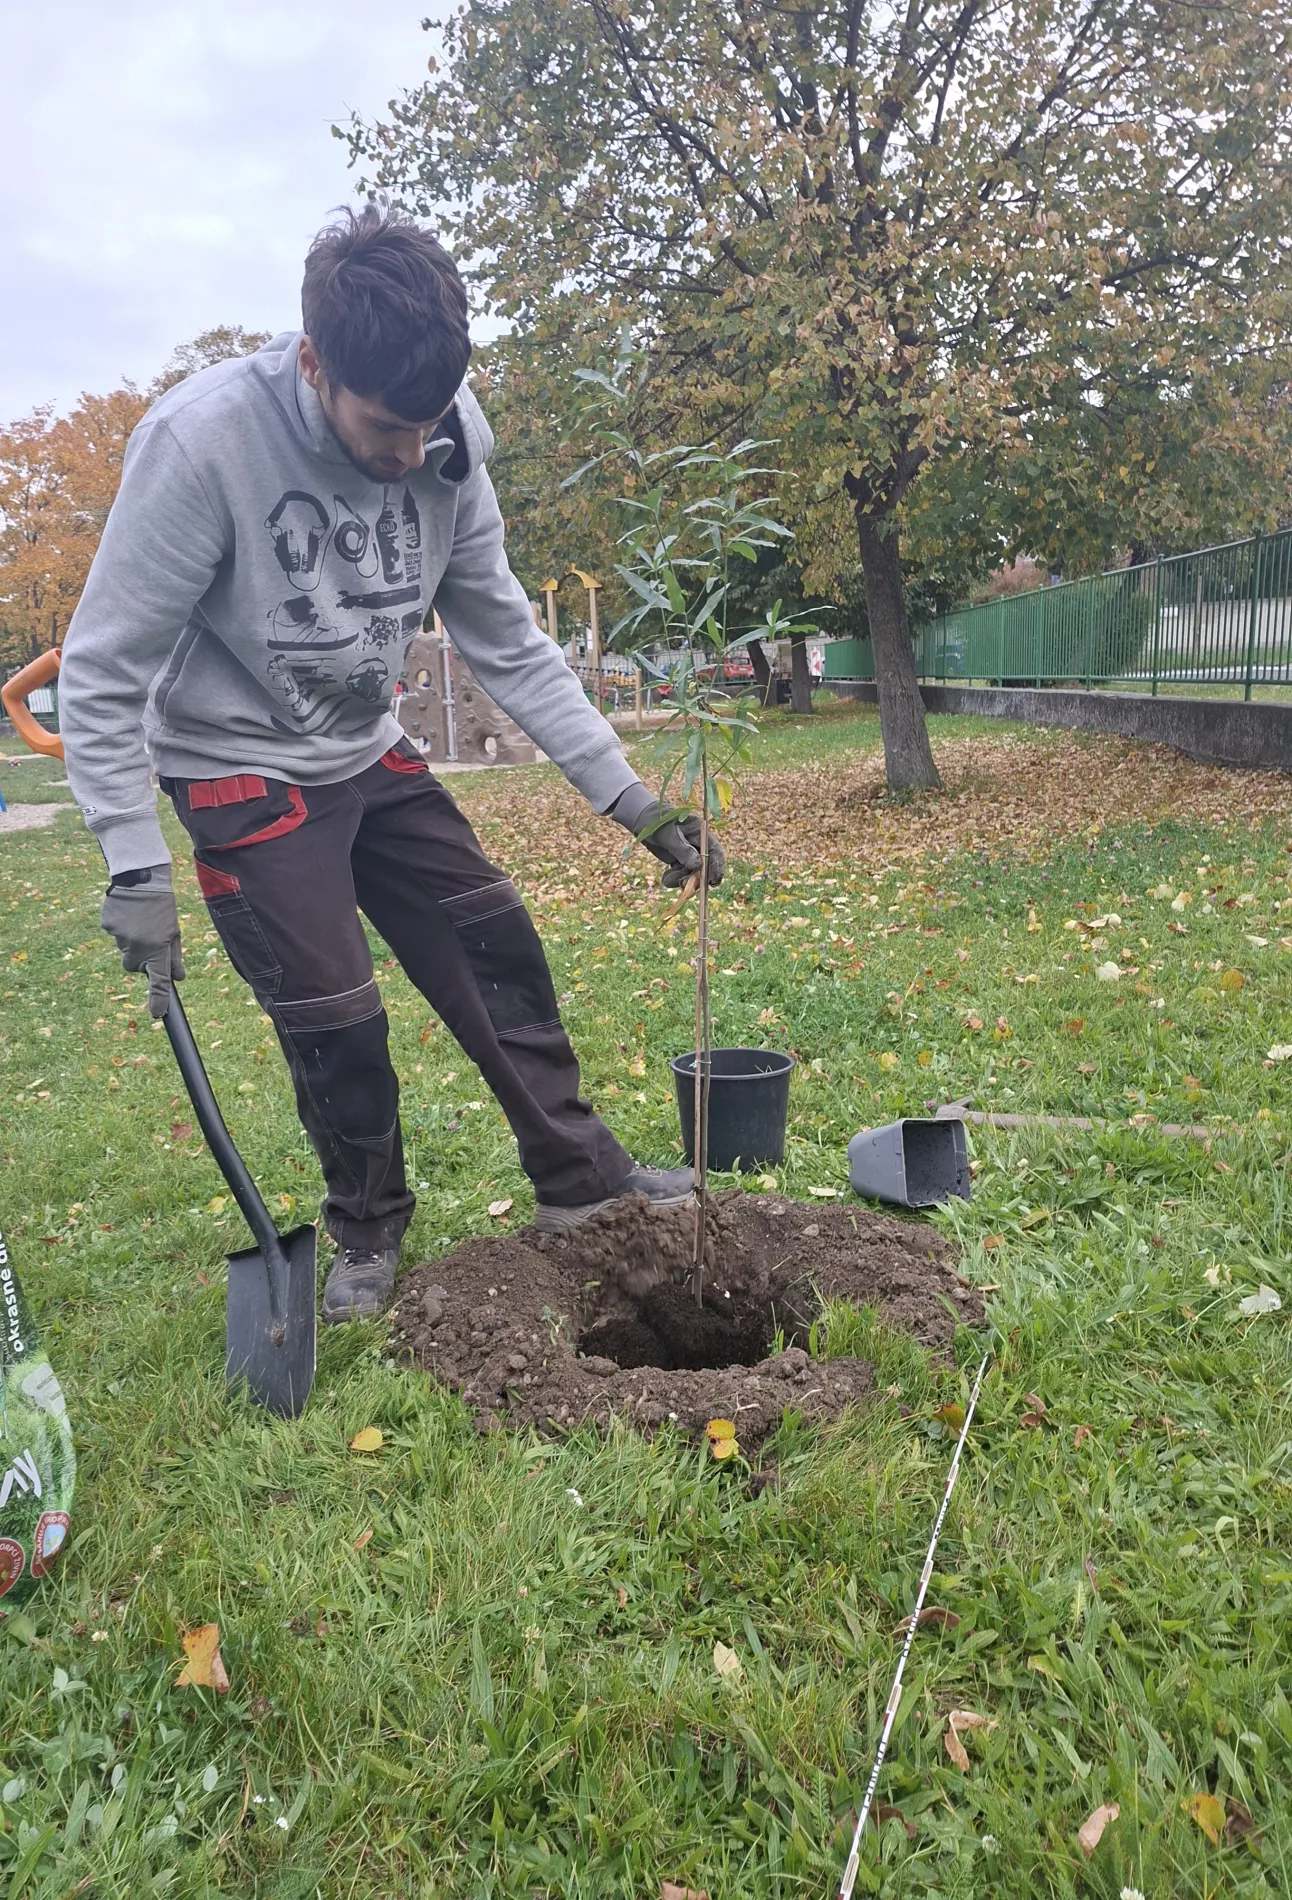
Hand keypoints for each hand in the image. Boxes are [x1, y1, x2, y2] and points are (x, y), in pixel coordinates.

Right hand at [101, 865, 184, 1017]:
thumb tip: (179, 979)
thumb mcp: (174, 931)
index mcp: (157, 949)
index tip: (157, 1014)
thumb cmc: (162, 905)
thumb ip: (174, 957)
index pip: (159, 980)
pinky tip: (127, 913)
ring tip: (139, 919)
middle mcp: (137, 947)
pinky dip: (120, 928)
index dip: (158, 999)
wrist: (141, 877)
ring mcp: (119, 937)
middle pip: (133, 966)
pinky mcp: (106, 926)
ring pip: (123, 949)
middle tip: (148, 938)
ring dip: (131, 940)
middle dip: (140, 958)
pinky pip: (113, 934)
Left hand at [608, 782, 724, 889]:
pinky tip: (665, 878)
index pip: (714, 851)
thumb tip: (698, 865)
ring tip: (668, 880)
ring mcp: (689, 853)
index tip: (711, 881)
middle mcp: (698, 844)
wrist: (642, 822)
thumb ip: (683, 850)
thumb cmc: (656, 822)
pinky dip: (675, 879)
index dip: (715, 866)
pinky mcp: (680, 860)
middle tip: (687, 886)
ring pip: (693, 872)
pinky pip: (682, 874)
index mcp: (700, 832)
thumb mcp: (668, 835)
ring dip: (683, 880)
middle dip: (698, 878)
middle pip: (706, 865)